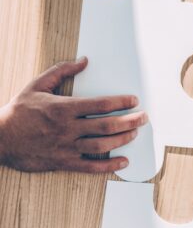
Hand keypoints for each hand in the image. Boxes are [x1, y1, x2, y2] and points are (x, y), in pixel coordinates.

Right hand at [0, 58, 146, 172]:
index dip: (121, 102)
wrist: (0, 139)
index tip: (134, 100)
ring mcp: (66, 147)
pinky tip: (123, 161)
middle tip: (144, 117)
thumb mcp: (37, 85)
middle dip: (129, 121)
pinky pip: (90, 167)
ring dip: (122, 140)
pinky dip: (109, 166)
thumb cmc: (18, 111)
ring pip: (101, 146)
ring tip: (135, 134)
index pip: (100, 104)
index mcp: (62, 108)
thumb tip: (83, 61)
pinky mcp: (63, 162)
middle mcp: (67, 128)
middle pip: (106, 126)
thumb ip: (61, 71)